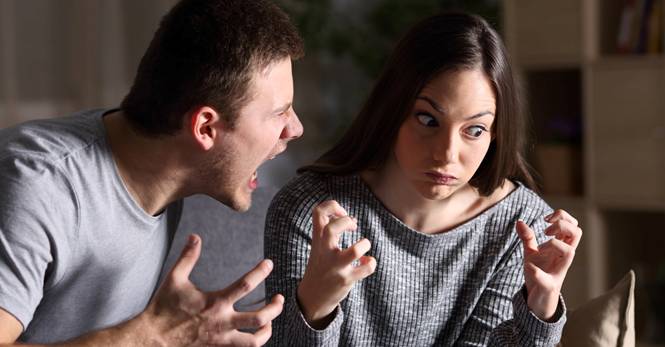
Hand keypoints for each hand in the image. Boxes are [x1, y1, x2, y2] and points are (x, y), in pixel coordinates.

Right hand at [142, 234, 283, 346]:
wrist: (151, 338)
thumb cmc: (162, 308)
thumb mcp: (174, 279)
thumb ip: (188, 257)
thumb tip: (195, 236)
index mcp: (215, 302)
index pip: (246, 285)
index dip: (260, 272)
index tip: (269, 263)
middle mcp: (222, 322)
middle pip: (259, 317)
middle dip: (275, 308)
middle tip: (280, 299)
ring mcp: (221, 340)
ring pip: (255, 341)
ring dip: (267, 331)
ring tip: (271, 322)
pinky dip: (251, 344)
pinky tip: (254, 337)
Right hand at [297, 200, 375, 327]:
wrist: (313, 297)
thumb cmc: (321, 266)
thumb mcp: (319, 246)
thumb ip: (329, 231)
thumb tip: (352, 218)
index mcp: (317, 240)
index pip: (318, 212)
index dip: (333, 206)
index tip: (343, 214)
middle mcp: (325, 251)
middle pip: (332, 229)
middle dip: (346, 222)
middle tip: (353, 227)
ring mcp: (336, 266)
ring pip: (355, 251)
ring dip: (364, 245)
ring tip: (363, 247)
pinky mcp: (346, 280)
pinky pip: (366, 268)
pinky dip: (370, 262)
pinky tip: (365, 263)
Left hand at [516, 209, 581, 320]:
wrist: (538, 298)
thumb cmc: (540, 272)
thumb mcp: (531, 252)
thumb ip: (527, 237)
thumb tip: (519, 221)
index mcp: (562, 247)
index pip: (574, 226)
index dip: (563, 217)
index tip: (546, 219)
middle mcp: (564, 257)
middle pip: (577, 233)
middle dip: (563, 224)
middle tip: (546, 230)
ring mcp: (558, 271)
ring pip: (570, 252)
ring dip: (554, 244)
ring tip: (540, 248)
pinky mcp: (549, 286)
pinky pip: (547, 279)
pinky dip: (536, 272)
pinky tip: (528, 267)